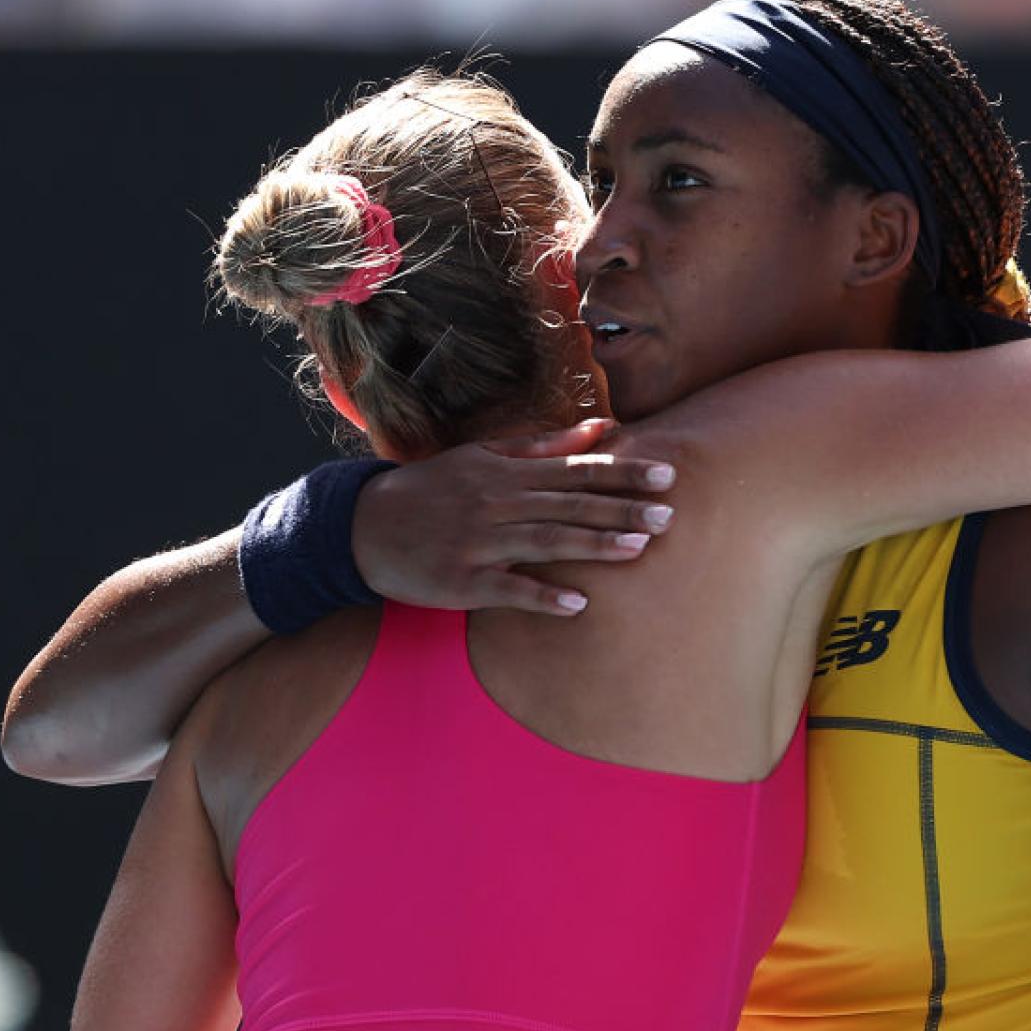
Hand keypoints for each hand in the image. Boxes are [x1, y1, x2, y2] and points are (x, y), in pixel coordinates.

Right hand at [351, 419, 675, 615]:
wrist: (362, 527)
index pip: (577, 470)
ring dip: (593, 545)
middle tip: (669, 515)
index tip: (666, 474)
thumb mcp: (485, 458)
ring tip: (637, 549)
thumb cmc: (434, 490)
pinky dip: (542, 595)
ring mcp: (480, 542)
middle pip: (569, 504)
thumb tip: (603, 428)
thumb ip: (546, 446)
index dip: (623, 472)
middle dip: (620, 508)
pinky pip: (508, 589)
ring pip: (545, 541)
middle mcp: (498, 502)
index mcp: (507, 473)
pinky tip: (578, 603)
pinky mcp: (462, 580)